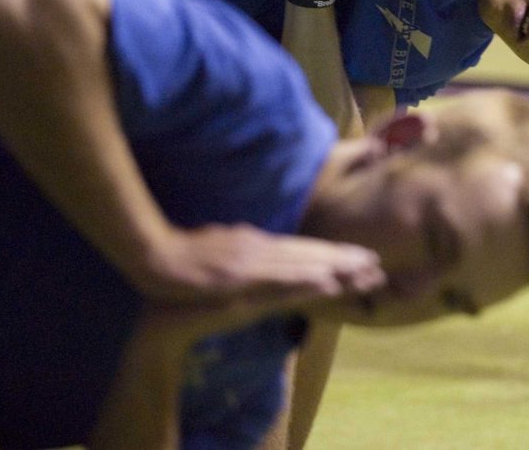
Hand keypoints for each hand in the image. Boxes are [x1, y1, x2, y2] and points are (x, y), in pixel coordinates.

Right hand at [134, 238, 383, 348]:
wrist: (152, 269)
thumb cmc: (182, 268)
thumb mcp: (222, 257)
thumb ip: (246, 254)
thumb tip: (266, 252)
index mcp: (254, 244)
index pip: (302, 248)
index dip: (332, 252)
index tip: (360, 255)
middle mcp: (257, 250)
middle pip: (310, 253)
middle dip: (345, 258)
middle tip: (377, 262)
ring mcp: (250, 266)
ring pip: (302, 266)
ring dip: (336, 269)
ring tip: (365, 272)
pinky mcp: (239, 282)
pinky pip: (279, 284)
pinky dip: (306, 282)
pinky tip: (328, 283)